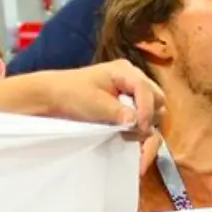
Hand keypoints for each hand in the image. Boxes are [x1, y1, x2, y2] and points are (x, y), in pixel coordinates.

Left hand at [41, 60, 163, 138]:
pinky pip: (143, 118)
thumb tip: (137, 123)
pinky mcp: (127, 106)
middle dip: (148, 117)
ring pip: (154, 111)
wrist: (53, 97)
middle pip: (157, 100)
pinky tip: (129, 140)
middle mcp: (133, 80)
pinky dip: (139, 130)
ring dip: (144, 126)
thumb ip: (118, 113)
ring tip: (126, 135)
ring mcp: (131, 93)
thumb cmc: (71, 94)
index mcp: (125, 71)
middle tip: (132, 132)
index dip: (146, 110)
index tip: (139, 127)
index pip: (146, 90)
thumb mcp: (95, 104)